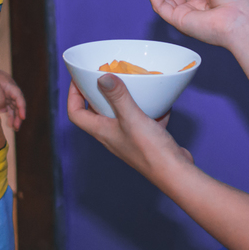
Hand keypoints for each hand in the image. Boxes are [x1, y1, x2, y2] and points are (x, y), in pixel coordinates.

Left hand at [0, 72, 26, 130]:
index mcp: (11, 87)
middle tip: (17, 127)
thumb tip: (4, 110)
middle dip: (18, 117)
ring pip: (14, 109)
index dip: (22, 108)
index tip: (23, 117)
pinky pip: (9, 109)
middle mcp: (12, 93)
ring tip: (15, 128)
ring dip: (15, 118)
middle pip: (18, 106)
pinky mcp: (3, 100)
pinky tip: (10, 123)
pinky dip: (10, 116)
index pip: (19, 99)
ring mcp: (8, 96)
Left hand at [67, 77, 192, 186]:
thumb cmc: (150, 150)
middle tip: (106, 76)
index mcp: (102, 131)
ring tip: (130, 84)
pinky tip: (159, 102)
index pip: (76, 113)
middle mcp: (112, 136)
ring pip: (120, 115)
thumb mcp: (132, 117)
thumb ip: (117, 96)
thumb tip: (102, 77)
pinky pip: (141, 120)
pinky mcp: (145, 140)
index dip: (73, 95)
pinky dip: (148, 110)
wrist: (175, 173)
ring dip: (123, 99)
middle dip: (98, 93)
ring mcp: (128, 139)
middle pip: (96, 112)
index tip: (79, 78)